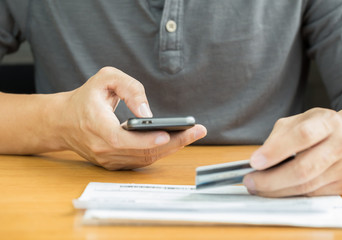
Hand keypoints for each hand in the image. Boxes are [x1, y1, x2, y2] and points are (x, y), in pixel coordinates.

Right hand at [56, 67, 206, 169]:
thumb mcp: (105, 79)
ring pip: (144, 158)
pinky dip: (159, 151)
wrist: (62, 121)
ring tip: (192, 135)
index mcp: (96, 127)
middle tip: (197, 132)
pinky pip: (140, 160)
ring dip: (170, 148)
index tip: (169, 134)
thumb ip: (129, 88)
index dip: (147, 140)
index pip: (123, 140)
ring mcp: (107, 159)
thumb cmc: (86, 97)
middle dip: (173, 143)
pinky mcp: (112, 163)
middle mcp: (101, 149)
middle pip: (141, 152)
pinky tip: (176, 141)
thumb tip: (148, 112)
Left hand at [243, 107, 341, 196]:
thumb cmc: (320, 128)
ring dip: (276, 190)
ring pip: (306, 186)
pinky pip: (311, 194)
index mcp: (327, 122)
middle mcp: (341, 145)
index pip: (302, 136)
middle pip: (303, 169)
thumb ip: (279, 135)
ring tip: (257, 187)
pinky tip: (276, 189)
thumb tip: (259, 159)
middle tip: (250, 181)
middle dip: (271, 179)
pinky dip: (290, 193)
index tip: (255, 161)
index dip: (276, 150)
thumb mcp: (300, 120)